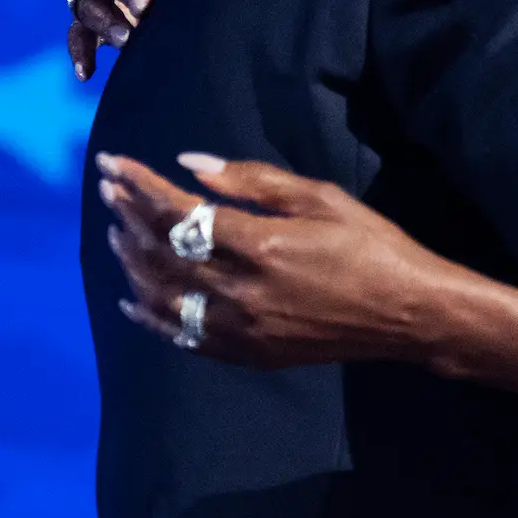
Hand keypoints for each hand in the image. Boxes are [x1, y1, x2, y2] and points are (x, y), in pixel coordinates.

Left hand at [94, 152, 517, 372]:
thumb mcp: (322, 199)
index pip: (178, 212)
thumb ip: (254, 182)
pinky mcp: (248, 354)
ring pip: (164, 297)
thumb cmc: (373, 246)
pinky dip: (151, 318)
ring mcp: (242, 329)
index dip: (140, 186)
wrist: (409, 313)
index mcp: (261, 246)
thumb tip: (191, 165)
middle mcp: (242, 292)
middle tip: (109, 192)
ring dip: (133, 264)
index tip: (113, 164)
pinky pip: (184, 337)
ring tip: (116, 235)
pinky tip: (133, 300)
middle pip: (162, 254)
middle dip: (128, 218)